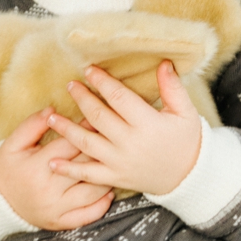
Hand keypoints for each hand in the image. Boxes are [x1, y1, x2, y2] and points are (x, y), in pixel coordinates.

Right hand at [0, 110, 114, 230]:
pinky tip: (109, 191)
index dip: (85, 129)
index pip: (69, 144)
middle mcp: (49, 190)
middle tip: (114, 137)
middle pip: (84, 166)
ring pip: (92, 191)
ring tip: (115, 163)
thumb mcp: (13, 144)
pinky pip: (89, 216)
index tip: (98, 118)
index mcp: (36, 167)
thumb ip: (32, 125)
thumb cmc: (8, 169)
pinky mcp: (61, 223)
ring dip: (107, 177)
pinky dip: (102, 204)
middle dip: (101, 150)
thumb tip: (52, 110)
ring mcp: (57, 209)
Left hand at [60, 59, 202, 196]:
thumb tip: (163, 62)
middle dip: (81, 99)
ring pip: (87, 144)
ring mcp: (120, 162)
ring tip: (51, 118)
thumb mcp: (186, 113)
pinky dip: (69, 169)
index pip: (119, 98)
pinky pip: (88, 174)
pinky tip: (52, 162)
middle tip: (69, 86)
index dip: (102, 82)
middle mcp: (130, 143)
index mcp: (147, 124)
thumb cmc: (187, 141)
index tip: (88, 70)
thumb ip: (173, 88)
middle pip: (98, 117)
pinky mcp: (115, 177)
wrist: (189, 178)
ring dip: (66, 130)